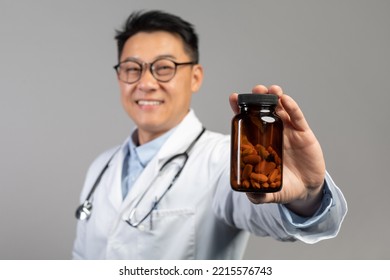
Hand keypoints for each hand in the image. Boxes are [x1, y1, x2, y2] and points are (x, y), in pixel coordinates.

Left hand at [229, 85, 324, 216]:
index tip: (233, 97)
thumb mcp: (270, 193)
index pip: (248, 122)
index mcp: (260, 143)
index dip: (240, 109)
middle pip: (263, 111)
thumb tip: (248, 194)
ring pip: (281, 109)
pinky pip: (297, 117)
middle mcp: (272, 133)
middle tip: (254, 91)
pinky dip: (292, 108)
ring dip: (275, 98)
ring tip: (270, 90)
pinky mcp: (303, 133)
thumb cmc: (285, 187)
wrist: (308, 190)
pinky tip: (286, 100)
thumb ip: (259, 195)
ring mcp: (288, 131)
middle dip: (258, 98)